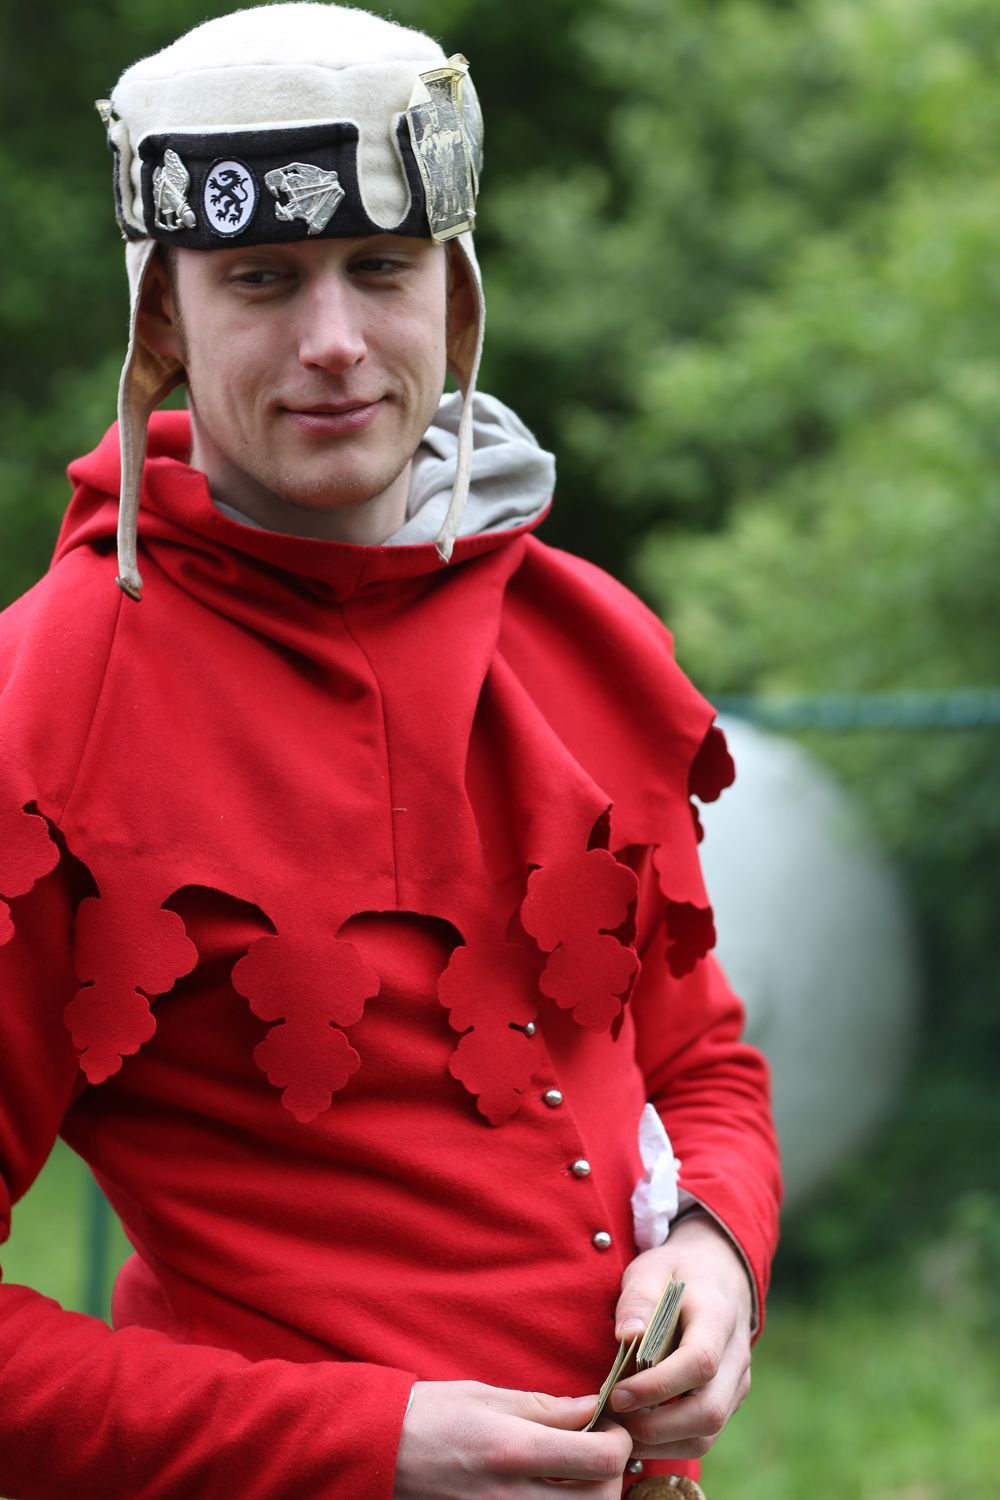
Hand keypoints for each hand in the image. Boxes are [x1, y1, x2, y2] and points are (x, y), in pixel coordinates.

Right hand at [392, 1380, 632, 1498]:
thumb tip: (592, 1410)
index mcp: (514, 1449)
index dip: (619, 1442)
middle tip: (595, 1452)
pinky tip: (547, 1489)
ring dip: (587, 1497)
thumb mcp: (486, 1397)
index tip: (609, 1426)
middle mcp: (513, 1496)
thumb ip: (544, 1408)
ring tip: (572, 1472)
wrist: (378, 1452)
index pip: (600, 1461)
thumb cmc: (430, 1415)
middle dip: (610, 1477)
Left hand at [608, 1212, 753, 1461]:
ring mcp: (736, 1382)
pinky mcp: (729, 1399)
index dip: (658, 1386)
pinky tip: (638, 1431)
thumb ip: (639, 1298)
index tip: (618, 1393)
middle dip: (657, 1427)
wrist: (718, 1275)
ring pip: (709, 1433)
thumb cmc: (678, 1272)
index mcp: (718, 1317)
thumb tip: (627, 1336)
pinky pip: (705, 1434)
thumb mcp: (652, 1268)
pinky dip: (670, 1443)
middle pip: (709, 1411)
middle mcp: (736, 1355)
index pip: (699, 1362)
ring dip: (662, 1442)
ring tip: (621, 1430)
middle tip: (614, 1419)